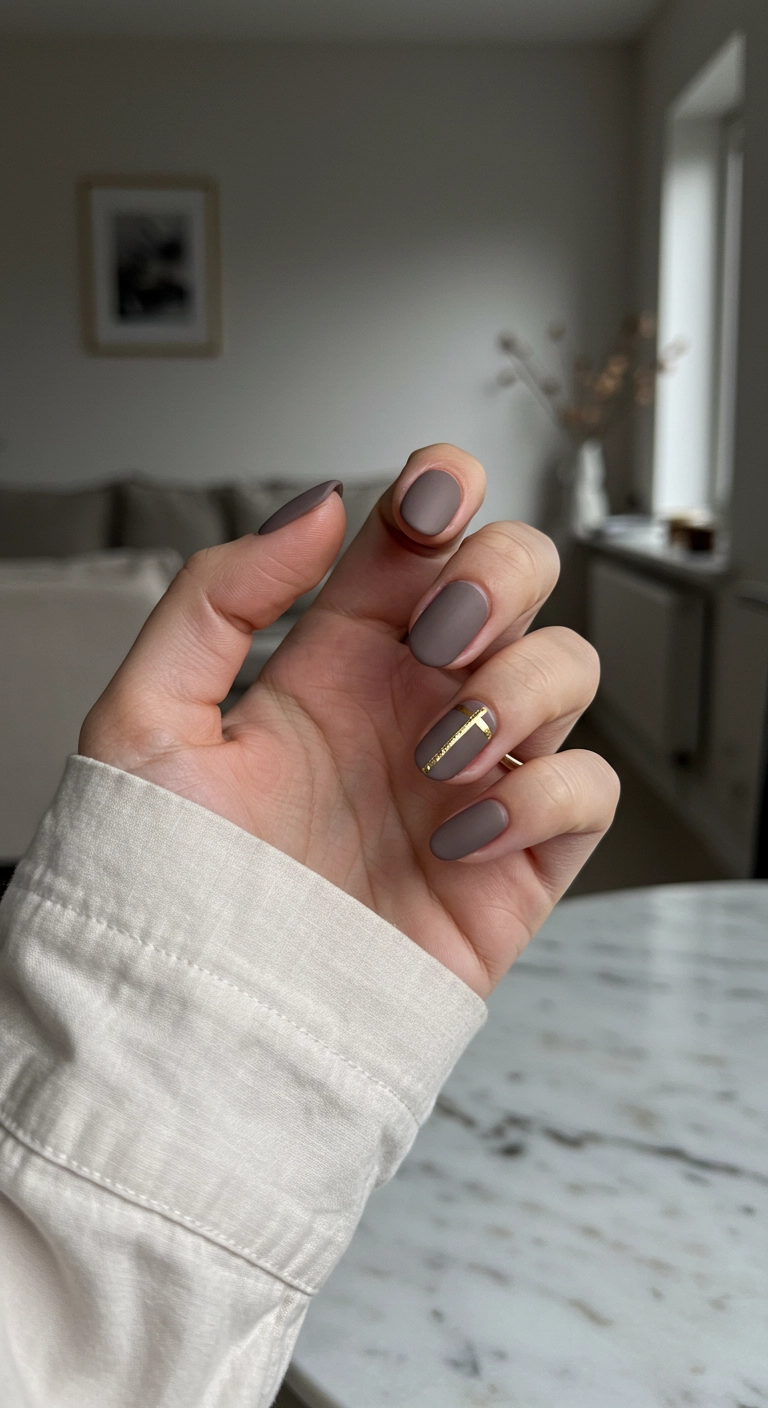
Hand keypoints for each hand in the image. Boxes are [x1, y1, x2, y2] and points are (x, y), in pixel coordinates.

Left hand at [80, 445, 618, 996]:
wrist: (201, 1027)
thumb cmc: (163, 885)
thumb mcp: (146, 720)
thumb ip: (216, 596)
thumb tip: (316, 510)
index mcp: (335, 658)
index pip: (420, 535)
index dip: (445, 490)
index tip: (429, 504)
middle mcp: (413, 703)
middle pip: (519, 577)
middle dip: (498, 578)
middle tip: (437, 638)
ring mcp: (473, 777)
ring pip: (569, 667)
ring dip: (522, 687)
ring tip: (442, 751)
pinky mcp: (517, 861)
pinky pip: (588, 789)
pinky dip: (545, 795)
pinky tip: (460, 833)